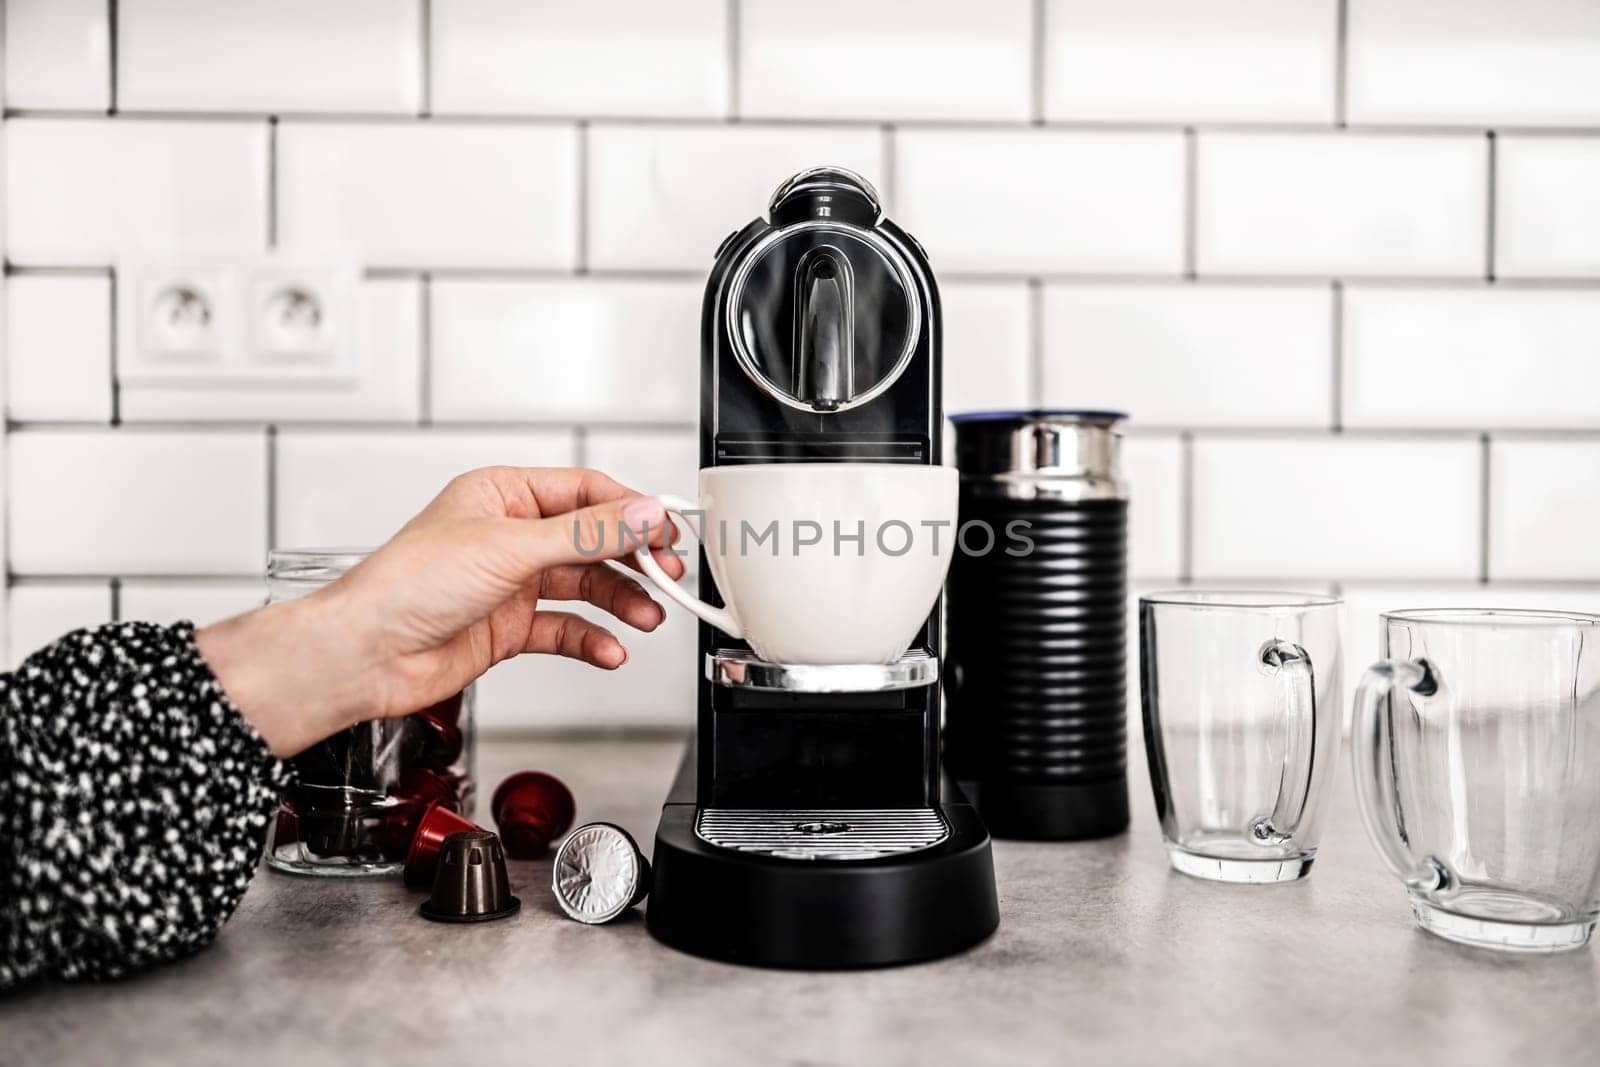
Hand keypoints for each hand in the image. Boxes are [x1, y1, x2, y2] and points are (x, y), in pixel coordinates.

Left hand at [196, 467, 684, 756]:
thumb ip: (585, 534)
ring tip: (648, 617)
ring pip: (584, 586)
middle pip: (592, 540)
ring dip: (620, 601)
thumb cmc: (406, 586)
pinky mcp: (508, 627)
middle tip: (668, 575)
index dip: (631, 511)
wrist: (366, 654)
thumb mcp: (509, 548)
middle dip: (633, 559)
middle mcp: (510, 535)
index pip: (585, 492)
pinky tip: (610, 649)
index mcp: (504, 495)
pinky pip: (565, 628)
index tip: (667, 530)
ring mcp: (511, 582)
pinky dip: (592, 639)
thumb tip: (641, 515)